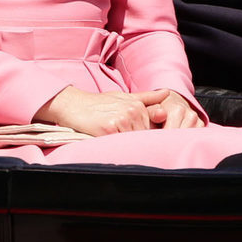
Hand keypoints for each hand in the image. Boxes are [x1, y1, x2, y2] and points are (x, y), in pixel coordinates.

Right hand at [34, 86, 202, 136]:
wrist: (74, 105)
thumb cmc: (98, 103)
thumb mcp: (123, 97)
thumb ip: (146, 98)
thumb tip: (167, 93)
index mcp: (137, 105)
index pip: (151, 130)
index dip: (146, 138)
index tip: (139, 142)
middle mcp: (132, 111)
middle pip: (144, 137)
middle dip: (138, 144)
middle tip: (124, 144)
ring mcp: (121, 120)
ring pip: (133, 143)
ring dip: (128, 148)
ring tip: (115, 144)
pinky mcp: (109, 129)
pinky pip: (120, 145)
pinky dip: (116, 148)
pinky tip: (109, 145)